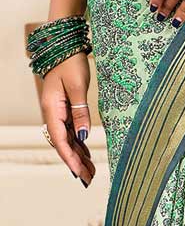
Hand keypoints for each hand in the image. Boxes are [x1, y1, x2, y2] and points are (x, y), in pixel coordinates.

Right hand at [41, 51, 95, 186]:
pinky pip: (71, 132)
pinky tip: (88, 155)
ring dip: (79, 156)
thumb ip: (81, 112)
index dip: (69, 158)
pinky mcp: (66, 109)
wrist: (65, 46)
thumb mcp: (78, 87)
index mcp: (52, 108)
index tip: (79, 172)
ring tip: (91, 172)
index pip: (60, 139)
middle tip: (88, 180)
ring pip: (68, 139)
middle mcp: (53, 113)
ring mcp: (58, 112)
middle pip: (64, 143)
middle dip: (75, 162)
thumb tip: (83, 136)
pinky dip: (80, 144)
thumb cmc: (70, 62)